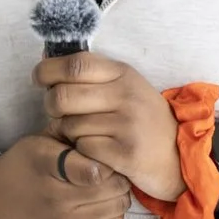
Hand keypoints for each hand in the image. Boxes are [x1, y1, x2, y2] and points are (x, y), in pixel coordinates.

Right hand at [0, 133, 131, 218]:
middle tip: (108, 168)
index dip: (106, 158)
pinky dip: (114, 214)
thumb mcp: (39, 141)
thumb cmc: (21, 165)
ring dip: (118, 193)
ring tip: (106, 185)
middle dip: (117, 173)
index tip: (101, 153)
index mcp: (48, 166)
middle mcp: (57, 199)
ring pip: (118, 206)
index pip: (96, 169)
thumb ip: (70, 134)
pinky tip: (102, 204)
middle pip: (114, 187)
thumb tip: (105, 132)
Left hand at [36, 52, 182, 202]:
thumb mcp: (125, 87)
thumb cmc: (141, 120)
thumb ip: (92, 76)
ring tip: (83, 135)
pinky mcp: (126, 153)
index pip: (74, 64)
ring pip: (70, 126)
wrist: (179, 156)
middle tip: (57, 113)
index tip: (39, 79)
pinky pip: (83, 149)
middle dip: (50, 106)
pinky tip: (95, 151)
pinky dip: (81, 152)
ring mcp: (127, 124)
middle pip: (63, 96)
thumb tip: (46, 62)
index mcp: (123, 73)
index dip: (47, 70)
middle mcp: (126, 95)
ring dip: (68, 134)